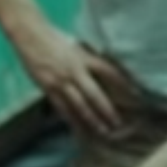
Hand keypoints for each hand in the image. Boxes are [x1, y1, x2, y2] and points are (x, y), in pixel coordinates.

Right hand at [15, 25, 140, 139]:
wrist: (30, 35)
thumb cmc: (55, 37)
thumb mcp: (78, 44)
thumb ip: (89, 57)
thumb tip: (104, 69)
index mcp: (85, 58)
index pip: (110, 72)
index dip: (124, 83)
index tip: (136, 94)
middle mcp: (74, 71)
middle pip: (95, 95)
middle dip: (107, 110)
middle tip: (118, 124)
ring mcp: (60, 81)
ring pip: (78, 105)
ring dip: (91, 120)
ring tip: (102, 131)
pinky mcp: (47, 88)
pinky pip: (61, 107)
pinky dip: (71, 119)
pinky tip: (78, 128)